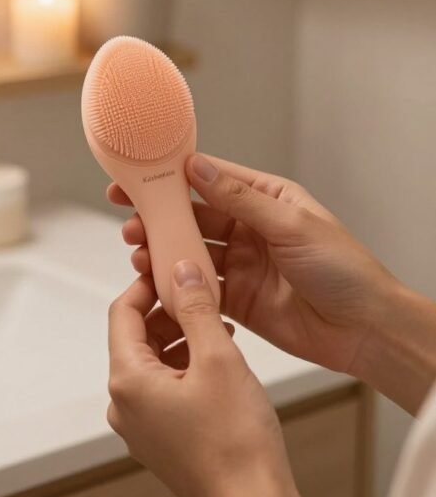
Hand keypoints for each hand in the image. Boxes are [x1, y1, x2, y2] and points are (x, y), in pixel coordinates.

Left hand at [107, 262, 323, 496]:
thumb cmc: (235, 441)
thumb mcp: (218, 356)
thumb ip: (196, 307)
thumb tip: (182, 271)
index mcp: (128, 381)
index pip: (122, 312)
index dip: (146, 284)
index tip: (171, 267)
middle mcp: (124, 405)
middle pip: (136, 337)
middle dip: (168, 311)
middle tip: (201, 293)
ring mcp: (141, 426)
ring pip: (152, 362)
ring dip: (181, 337)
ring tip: (218, 325)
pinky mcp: (162, 439)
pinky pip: (164, 388)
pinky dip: (185, 365)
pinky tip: (217, 359)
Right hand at [109, 154, 396, 380]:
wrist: (364, 329)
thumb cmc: (344, 269)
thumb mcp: (291, 224)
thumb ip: (241, 199)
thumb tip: (201, 168)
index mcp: (266, 199)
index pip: (212, 179)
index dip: (174, 177)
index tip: (142, 176)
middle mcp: (250, 229)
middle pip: (195, 216)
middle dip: (161, 217)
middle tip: (132, 222)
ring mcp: (241, 265)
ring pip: (191, 252)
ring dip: (164, 251)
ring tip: (141, 253)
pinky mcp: (236, 299)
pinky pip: (199, 288)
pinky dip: (176, 285)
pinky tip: (157, 282)